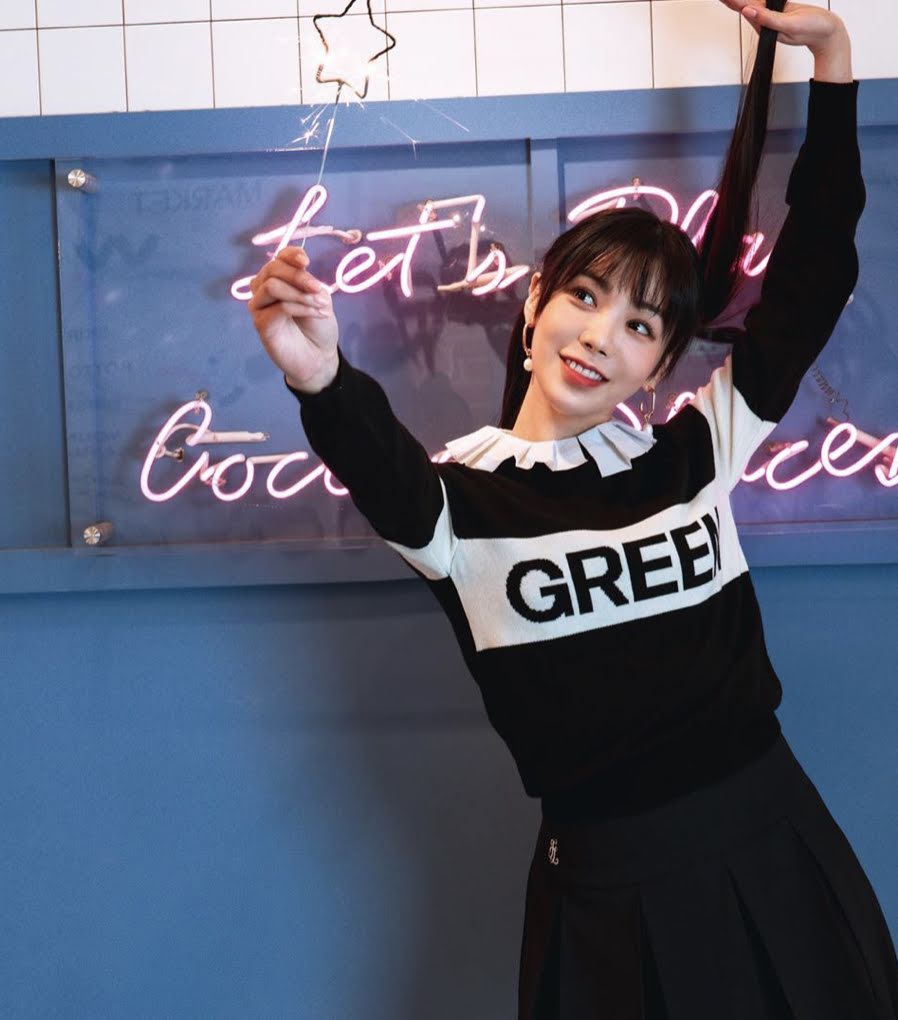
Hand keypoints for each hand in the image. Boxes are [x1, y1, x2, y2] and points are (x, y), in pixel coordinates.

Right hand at [247, 246, 339, 392]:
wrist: (318, 356)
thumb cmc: (317, 325)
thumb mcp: (318, 296)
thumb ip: (306, 280)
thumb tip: (299, 267)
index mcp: (279, 278)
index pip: (279, 257)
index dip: (291, 255)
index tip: (306, 262)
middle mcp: (264, 288)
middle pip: (273, 268)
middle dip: (299, 277)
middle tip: (318, 291)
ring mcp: (259, 305)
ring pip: (272, 285)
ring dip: (300, 294)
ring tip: (320, 306)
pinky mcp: (259, 322)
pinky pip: (279, 306)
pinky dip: (301, 308)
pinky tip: (316, 314)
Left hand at [719, 0, 845, 54]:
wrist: (828, 32)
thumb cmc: (812, 30)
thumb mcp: (789, 25)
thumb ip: (768, 19)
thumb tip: (747, 11)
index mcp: (764, 26)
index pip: (744, 10)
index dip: (733, 1)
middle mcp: (765, 21)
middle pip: (745, 5)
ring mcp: (772, 15)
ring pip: (754, 1)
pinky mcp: (779, 9)